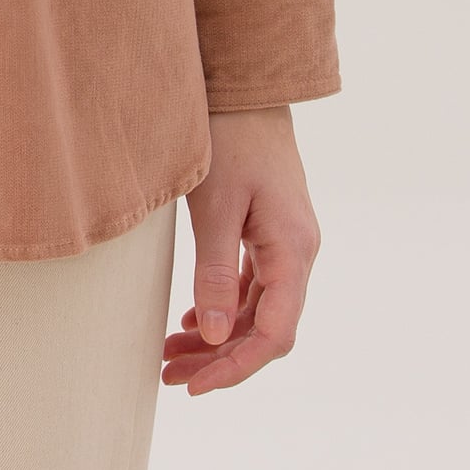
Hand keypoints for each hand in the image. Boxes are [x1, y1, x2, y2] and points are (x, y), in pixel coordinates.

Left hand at [162, 106, 320, 395]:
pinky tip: (194, 321)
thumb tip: (216, 337)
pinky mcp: (270, 230)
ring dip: (219, 337)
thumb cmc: (229, 137)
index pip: (274, 334)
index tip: (194, 386)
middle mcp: (299, 252)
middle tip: (170, 376)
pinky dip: (225, 308)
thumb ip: (216, 271)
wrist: (245, 83)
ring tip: (171, 356)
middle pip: (266, 329)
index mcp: (294, 250)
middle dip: (220, 359)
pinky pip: (254, 286)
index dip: (235, 368)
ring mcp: (286, 242)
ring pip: (258, 310)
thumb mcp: (215, 205)